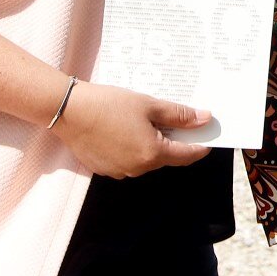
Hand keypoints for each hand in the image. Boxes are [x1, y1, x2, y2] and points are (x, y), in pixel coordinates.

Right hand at [53, 83, 210, 177]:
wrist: (69, 110)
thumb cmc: (109, 105)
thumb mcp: (150, 105)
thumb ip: (180, 115)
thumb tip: (204, 119)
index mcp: (152, 154)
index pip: (186, 156)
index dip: (200, 146)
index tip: (208, 138)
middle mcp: (136, 168)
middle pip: (165, 157)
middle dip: (174, 141)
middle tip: (178, 120)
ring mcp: (118, 171)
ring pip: (145, 159)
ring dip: (152, 143)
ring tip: (148, 120)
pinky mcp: (103, 168)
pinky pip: (127, 159)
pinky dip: (133, 147)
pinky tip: (127, 128)